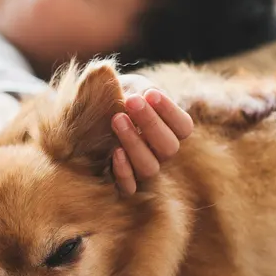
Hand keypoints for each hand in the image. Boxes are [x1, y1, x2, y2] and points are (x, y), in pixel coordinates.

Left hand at [111, 74, 193, 194]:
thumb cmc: (117, 97)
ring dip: (134, 143)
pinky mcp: (124, 183)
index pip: (184, 127)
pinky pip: (130, 188)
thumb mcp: (130, 88)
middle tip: (132, 101)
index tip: (151, 93)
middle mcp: (161, 153)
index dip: (170, 111)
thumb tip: (136, 93)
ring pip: (150, 168)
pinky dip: (124, 172)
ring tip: (117, 120)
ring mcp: (143, 169)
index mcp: (170, 130)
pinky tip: (114, 151)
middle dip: (150, 123)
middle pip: (169, 148)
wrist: (92, 116)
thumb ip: (137, 89)